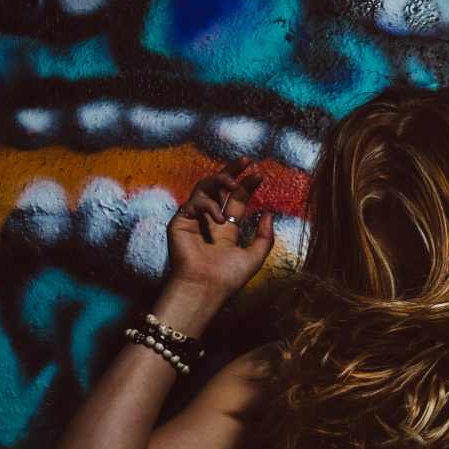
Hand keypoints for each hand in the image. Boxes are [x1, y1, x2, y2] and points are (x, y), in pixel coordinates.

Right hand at [166, 155, 274, 297]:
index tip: (260, 174)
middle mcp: (209, 221)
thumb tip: (269, 213)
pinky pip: (194, 202)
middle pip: (220, 188)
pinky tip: (219, 219)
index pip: (237, 199)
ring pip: (205, 188)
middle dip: (232, 172)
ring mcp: (194, 220)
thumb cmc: (228, 277)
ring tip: (234, 182)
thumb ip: (265, 236)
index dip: (247, 186)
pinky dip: (208, 206)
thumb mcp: (255, 256)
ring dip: (220, 180)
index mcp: (226, 229)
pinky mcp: (179, 222)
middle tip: (246, 160)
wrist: (206, 288)